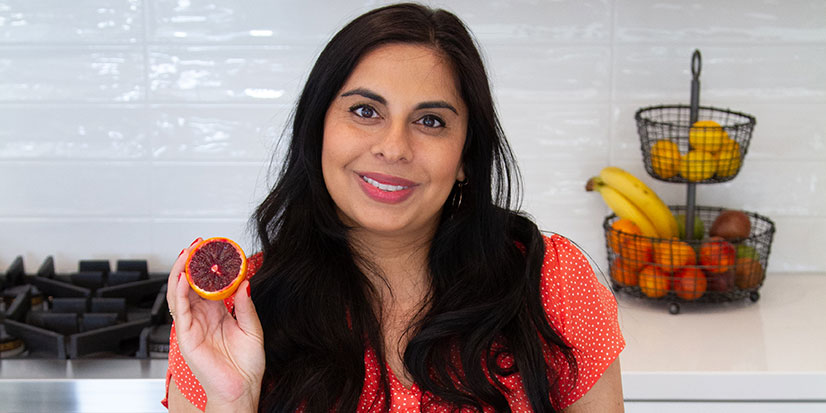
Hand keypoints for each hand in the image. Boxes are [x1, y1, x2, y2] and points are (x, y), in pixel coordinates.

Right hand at [167, 238, 264, 410]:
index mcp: (218, 314)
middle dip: (192, 263)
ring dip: (181, 271)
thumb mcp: (252, 329)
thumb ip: (246, 306)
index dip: (208, 267)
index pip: (208, 284)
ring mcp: (193, 326)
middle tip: (199, 244)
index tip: (215, 250)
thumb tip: (244, 283)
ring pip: (180, 293)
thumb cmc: (246, 366)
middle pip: (191, 284)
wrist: (242, 390)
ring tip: (188, 253)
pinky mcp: (186, 337)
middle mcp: (203, 318)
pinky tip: (183, 277)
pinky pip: (179, 311)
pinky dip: (179, 292)